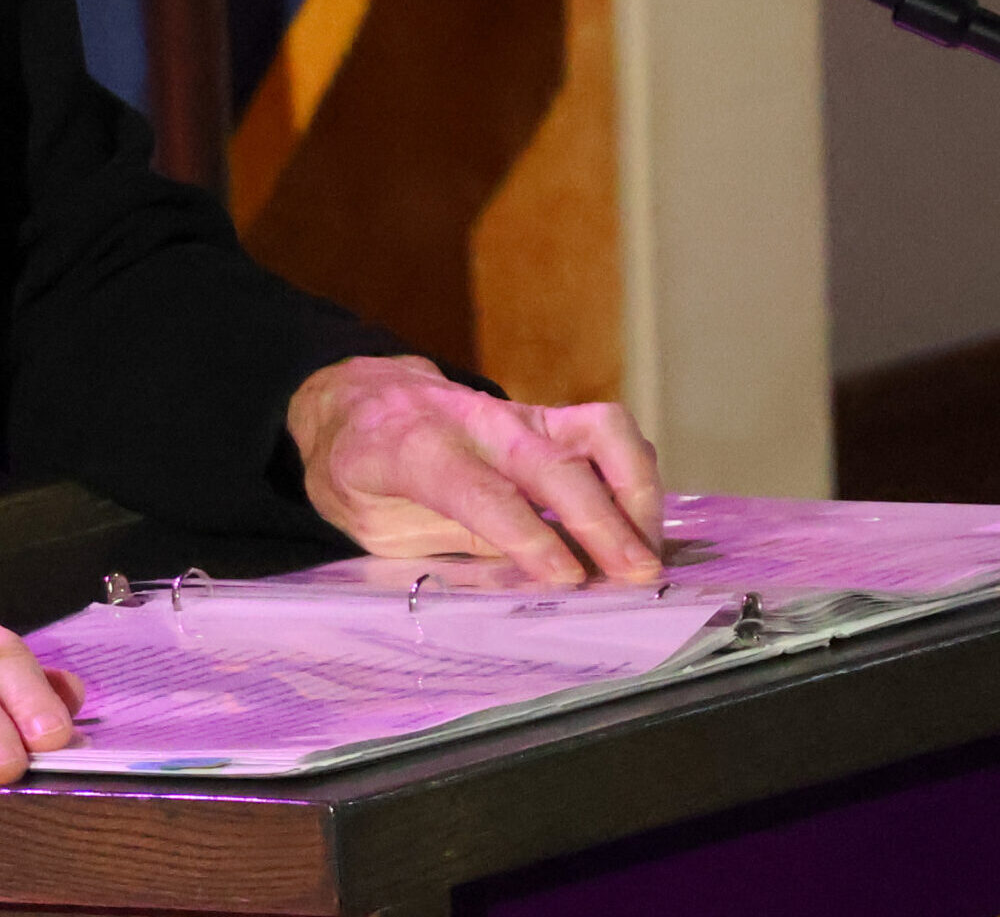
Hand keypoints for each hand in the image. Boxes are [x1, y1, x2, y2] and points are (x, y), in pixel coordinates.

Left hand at [287, 355, 662, 584]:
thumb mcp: (369, 523)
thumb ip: (438, 551)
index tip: (567, 580)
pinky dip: (636, 477)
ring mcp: (517, 413)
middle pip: (552, 462)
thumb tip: (509, 599)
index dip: (527, 535)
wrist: (354, 399)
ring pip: (599, 430)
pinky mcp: (546, 416)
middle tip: (638, 579)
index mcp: (412, 449)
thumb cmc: (358, 469)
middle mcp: (473, 421)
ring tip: (645, 553)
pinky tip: (639, 526)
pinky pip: (607, 433)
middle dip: (603, 520)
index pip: (480, 490)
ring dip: (636, 492)